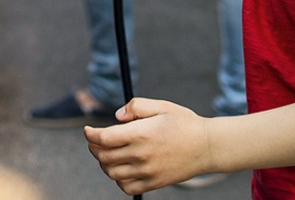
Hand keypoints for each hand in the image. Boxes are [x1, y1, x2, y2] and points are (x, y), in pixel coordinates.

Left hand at [83, 98, 210, 194]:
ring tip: (107, 153)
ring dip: (104, 163)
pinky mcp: (153, 183)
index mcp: (141, 134)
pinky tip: (122, 168)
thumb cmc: (184, 123)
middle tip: (95, 141)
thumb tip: (116, 117)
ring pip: (112, 173)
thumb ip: (135, 106)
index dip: (90, 134)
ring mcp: (147, 172)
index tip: (87, 130)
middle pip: (103, 156)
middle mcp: (141, 155)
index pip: (104, 138)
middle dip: (94, 147)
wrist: (207, 147)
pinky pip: (126, 187)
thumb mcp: (161, 106)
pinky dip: (118, 179)